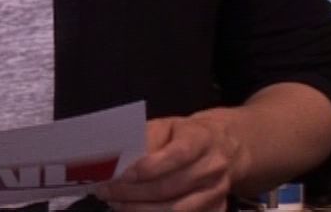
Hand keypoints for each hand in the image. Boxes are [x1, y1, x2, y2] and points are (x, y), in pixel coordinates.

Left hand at [98, 114, 243, 211]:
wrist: (223, 147)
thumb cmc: (186, 135)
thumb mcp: (167, 126)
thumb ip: (145, 140)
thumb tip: (118, 162)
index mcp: (202, 138)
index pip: (178, 155)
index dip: (149, 168)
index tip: (121, 176)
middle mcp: (214, 167)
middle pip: (171, 188)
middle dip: (133, 194)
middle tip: (107, 194)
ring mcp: (217, 193)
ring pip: (176, 211)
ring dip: (141, 211)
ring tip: (118, 205)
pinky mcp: (217, 211)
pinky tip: (137, 211)